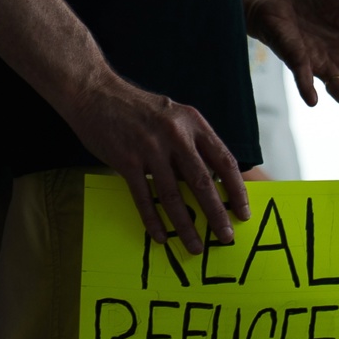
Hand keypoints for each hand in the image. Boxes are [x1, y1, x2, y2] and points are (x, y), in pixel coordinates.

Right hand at [62, 69, 247, 252]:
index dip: (237, 190)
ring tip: (195, 246)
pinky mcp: (127, 161)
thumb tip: (211, 182)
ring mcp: (150, 148)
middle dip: (217, 214)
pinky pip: (144, 198)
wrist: (95, 93)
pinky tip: (162, 236)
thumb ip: (192, 144)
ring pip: (174, 196)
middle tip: (226, 237)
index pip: (224, 161)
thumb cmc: (139, 109)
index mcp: (193, 123)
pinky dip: (154, 220)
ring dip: (186, 225)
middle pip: (203, 183)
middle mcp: (175, 135)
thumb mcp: (174, 117)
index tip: (243, 213)